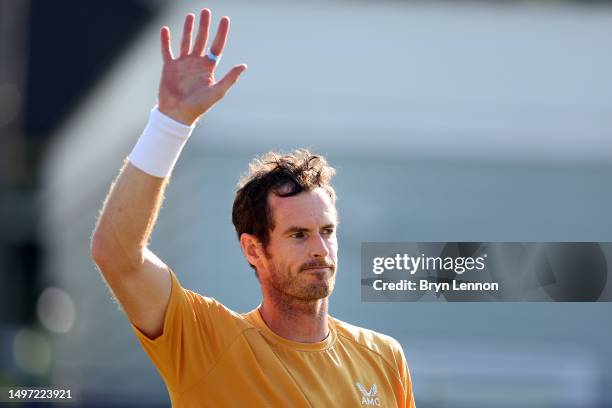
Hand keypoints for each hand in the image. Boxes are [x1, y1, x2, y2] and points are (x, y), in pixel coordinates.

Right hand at [157, 9, 246, 124]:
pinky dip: (165, 40)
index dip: (221, 33)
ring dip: (188, 29)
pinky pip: (167, 50)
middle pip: (201, 40)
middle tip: (206, 11)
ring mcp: (182, 64)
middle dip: (204, 26)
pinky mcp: (169, 67)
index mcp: (208, 68)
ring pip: (186, 41)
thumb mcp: (217, 92)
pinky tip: (165, 29)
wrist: (177, 114)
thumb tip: (244, 65)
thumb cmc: (198, 106)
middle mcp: (196, 63)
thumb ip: (230, 78)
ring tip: (190, 16)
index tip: (225, 19)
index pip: (216, 46)